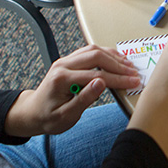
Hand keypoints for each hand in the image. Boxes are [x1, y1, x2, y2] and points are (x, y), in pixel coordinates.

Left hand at [4, 44, 141, 137]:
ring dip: (113, 57)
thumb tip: (101, 84)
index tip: (132, 82)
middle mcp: (62, 65)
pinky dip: (105, 54)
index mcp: (61, 78)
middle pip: (96, 56)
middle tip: (134, 74)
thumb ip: (84, 99)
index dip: (117, 78)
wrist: (33, 112)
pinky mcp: (69, 61)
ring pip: (93, 50)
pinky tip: (116, 60)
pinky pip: (89, 52)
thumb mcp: (66, 116)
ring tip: (129, 66)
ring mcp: (65, 60)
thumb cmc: (48, 117)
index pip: (96, 75)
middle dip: (118, 65)